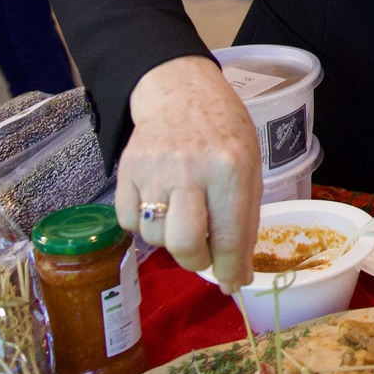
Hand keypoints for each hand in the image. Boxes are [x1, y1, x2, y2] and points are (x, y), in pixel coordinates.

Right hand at [116, 55, 263, 290]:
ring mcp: (153, 169)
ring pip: (155, 237)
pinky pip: (128, 221)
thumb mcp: (249, 170)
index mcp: (229, 169)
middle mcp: (189, 170)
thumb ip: (244, 222)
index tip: (233, 281)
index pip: (229, 237)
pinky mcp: (125, 169)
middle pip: (184, 244)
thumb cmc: (223, 134)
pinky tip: (160, 202)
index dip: (232, 270)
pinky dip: (144, 223)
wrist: (181, 92)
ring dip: (171, 239)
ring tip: (183, 213)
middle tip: (204, 252)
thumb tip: (237, 277)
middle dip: (196, 261)